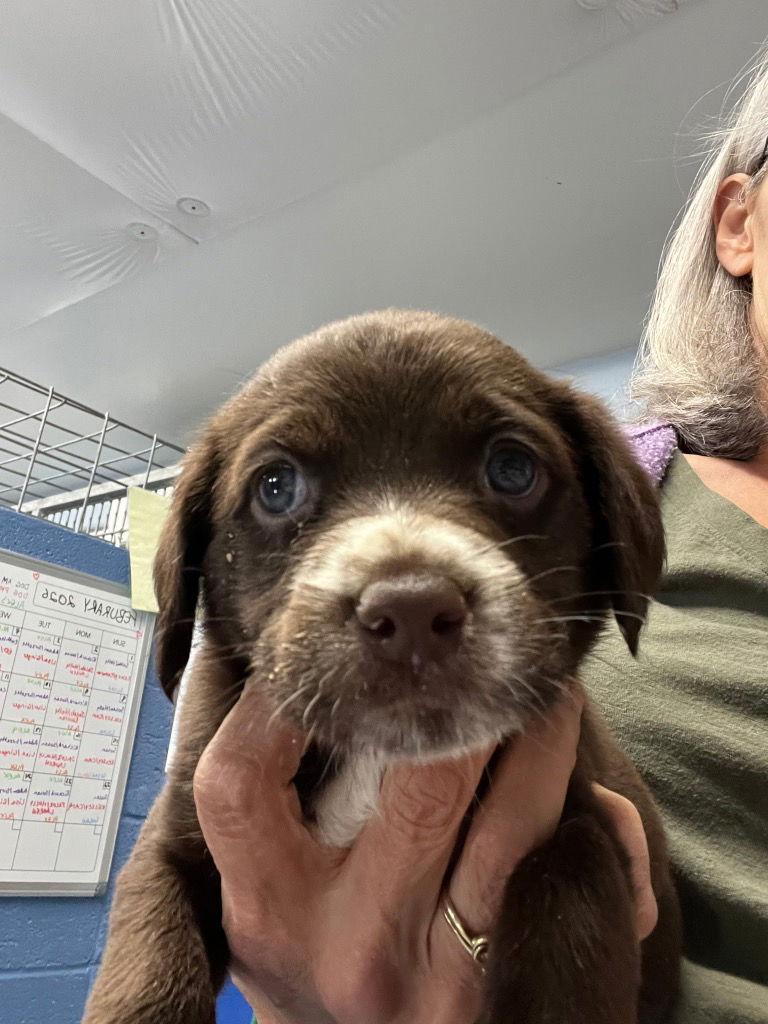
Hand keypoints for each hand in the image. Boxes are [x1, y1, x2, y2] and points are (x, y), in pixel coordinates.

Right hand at [193, 685, 654, 1023]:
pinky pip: (575, 886)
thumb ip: (268, 808)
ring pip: (516, 820)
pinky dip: (602, 833)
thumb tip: (298, 684)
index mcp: (272, 912)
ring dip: (544, 737)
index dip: (277, 700)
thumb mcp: (266, 901)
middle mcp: (355, 946)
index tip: (318, 654)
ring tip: (551, 693)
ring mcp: (445, 976)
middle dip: (461, 698)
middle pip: (422, 781)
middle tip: (478, 651)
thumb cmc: (310, 961)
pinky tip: (597, 800)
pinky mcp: (515, 995)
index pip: (244, 781)